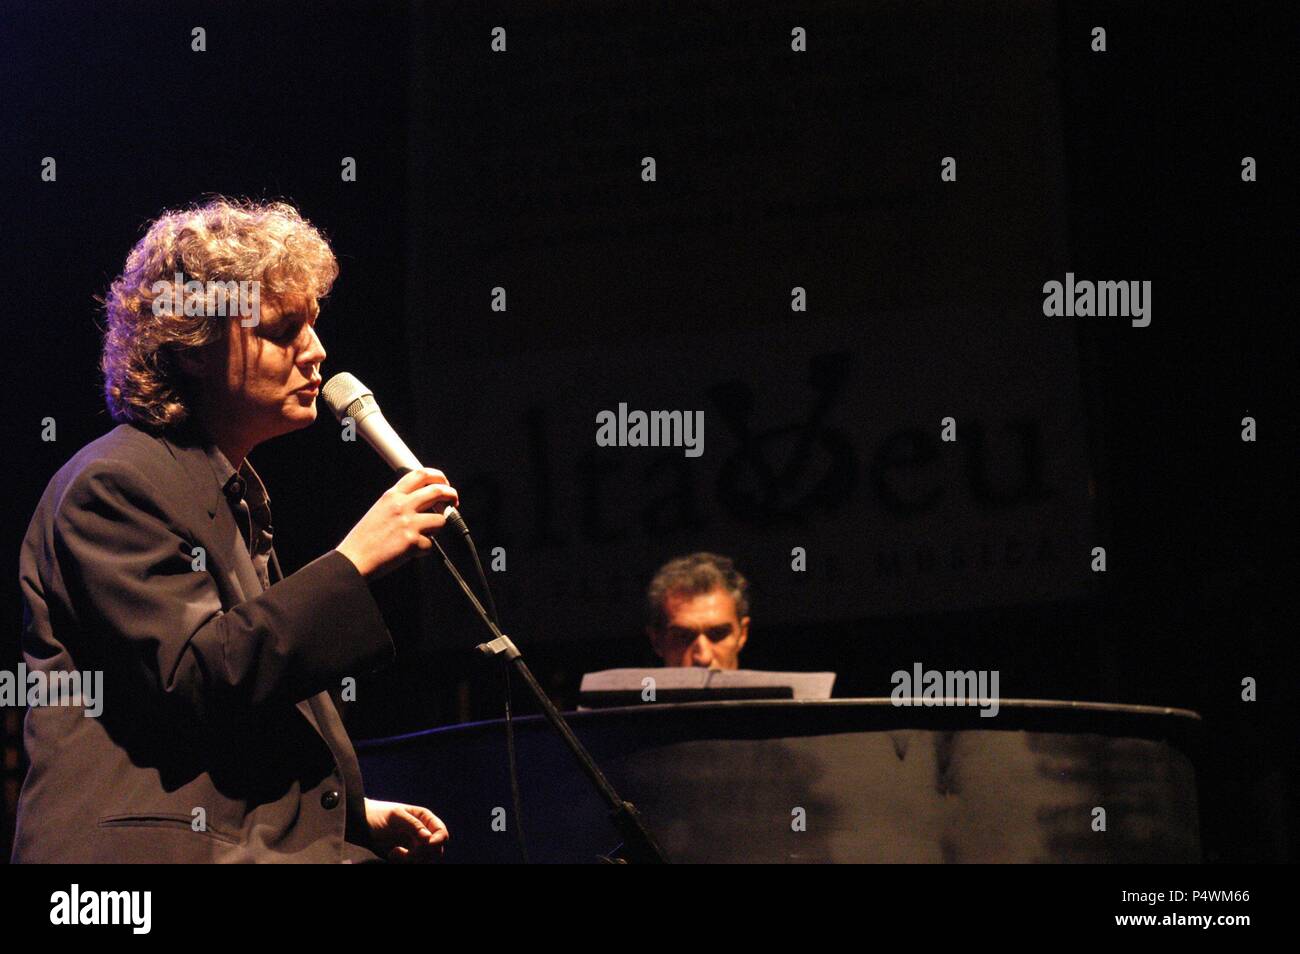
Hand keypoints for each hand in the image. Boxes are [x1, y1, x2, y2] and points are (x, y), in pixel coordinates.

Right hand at [336, 468, 458, 579]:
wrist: (354, 559)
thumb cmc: (364, 539)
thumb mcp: (379, 510)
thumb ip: (399, 502)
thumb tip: (423, 502)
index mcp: (392, 495)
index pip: (420, 474)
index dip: (438, 476)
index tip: (444, 483)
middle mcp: (401, 505)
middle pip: (438, 491)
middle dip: (451, 495)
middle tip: (454, 502)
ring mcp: (408, 522)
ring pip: (441, 519)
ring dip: (437, 528)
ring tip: (424, 535)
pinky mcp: (412, 541)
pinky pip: (431, 544)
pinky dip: (424, 550)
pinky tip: (411, 551)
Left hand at [364, 797, 448, 862]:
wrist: (362, 825)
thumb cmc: (379, 815)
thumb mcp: (396, 816)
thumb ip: (413, 825)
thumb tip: (428, 838)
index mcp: (425, 819)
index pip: (441, 833)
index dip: (438, 840)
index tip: (427, 844)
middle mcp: (424, 833)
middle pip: (436, 850)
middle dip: (422, 853)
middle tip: (407, 852)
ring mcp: (416, 846)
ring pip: (426, 860)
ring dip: (412, 860)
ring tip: (396, 853)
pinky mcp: (407, 856)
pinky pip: (414, 864)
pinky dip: (404, 863)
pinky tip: (392, 855)